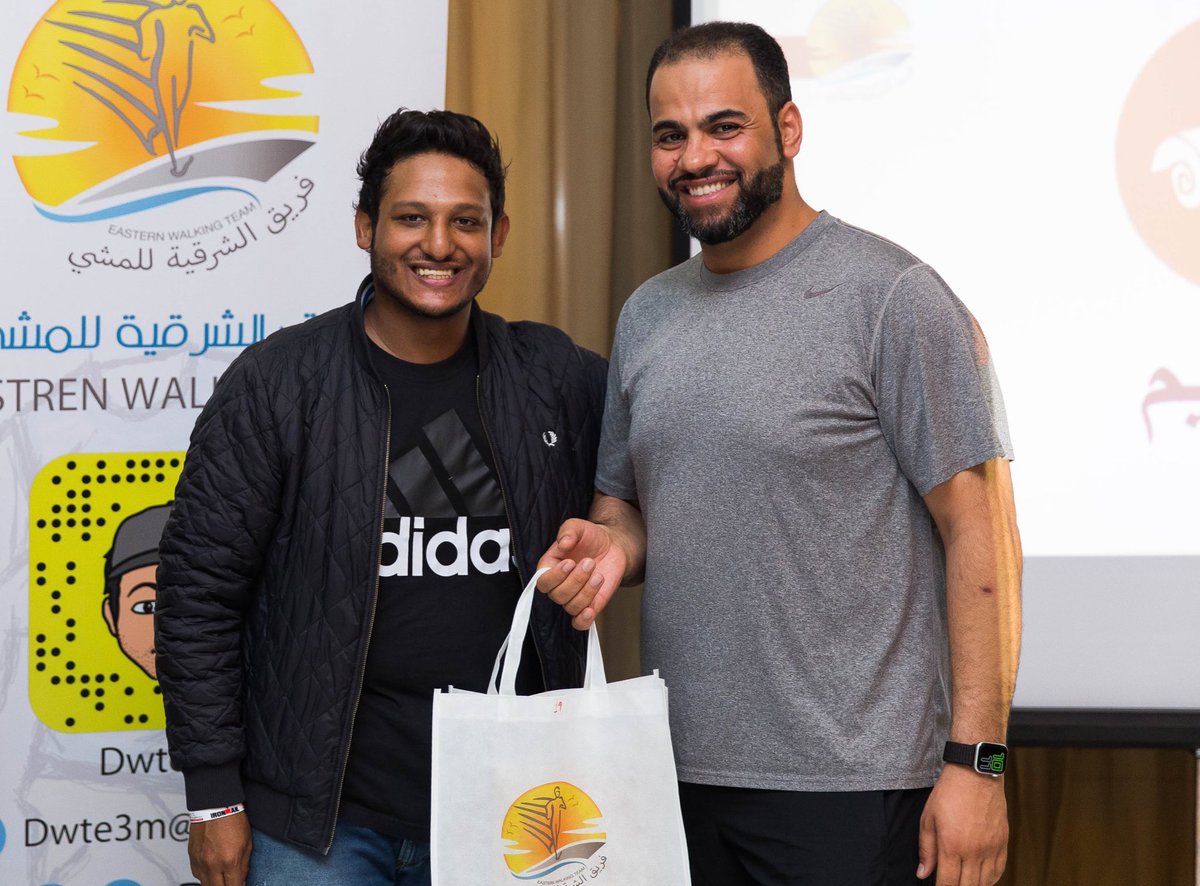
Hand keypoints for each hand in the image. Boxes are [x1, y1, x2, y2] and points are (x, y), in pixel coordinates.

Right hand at [189, 813, 251, 885]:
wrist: (215, 806)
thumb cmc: (232, 820)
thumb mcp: (247, 844)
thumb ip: (244, 865)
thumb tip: (242, 880)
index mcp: (230, 861)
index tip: (240, 885)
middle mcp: (213, 864)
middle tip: (230, 882)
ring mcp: (200, 862)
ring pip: (205, 884)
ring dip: (214, 883)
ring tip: (221, 878)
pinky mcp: (192, 857)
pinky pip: (197, 874)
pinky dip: (204, 876)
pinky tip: (211, 871)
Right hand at [536, 518, 627, 628]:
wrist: (612, 546)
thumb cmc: (590, 537)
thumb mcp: (578, 526)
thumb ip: (568, 531)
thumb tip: (563, 543)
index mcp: (550, 567)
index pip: (543, 582)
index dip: (555, 576)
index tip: (570, 562)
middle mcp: (559, 585)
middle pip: (558, 596)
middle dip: (576, 580)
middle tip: (590, 562)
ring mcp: (574, 597)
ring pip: (571, 607)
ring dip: (587, 592)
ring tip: (598, 575)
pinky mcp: (590, 606)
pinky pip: (580, 624)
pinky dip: (583, 620)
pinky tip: (591, 609)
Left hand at [917, 765, 1007, 884]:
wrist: (975, 774)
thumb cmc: (949, 793)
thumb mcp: (928, 819)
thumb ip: (926, 849)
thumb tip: (922, 873)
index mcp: (951, 845)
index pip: (947, 883)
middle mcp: (973, 851)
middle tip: (950, 885)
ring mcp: (990, 848)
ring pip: (984, 882)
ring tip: (964, 883)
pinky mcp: (1002, 842)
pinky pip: (999, 870)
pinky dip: (990, 880)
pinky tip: (982, 880)